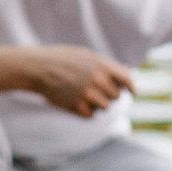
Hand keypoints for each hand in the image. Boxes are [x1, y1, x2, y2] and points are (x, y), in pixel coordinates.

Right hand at [18, 44, 134, 119]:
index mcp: (102, 65)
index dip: (131, 87)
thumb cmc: (62, 59)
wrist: (39, 68)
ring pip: (105, 107)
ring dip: (98, 104)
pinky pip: (92, 115)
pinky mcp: (77, 106)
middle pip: (116, 95)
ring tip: (86, 96)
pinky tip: (78, 103)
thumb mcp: (86, 55)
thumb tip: (126, 72)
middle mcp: (98, 80)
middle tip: (96, 90)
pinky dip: (87, 111)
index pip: (127, 79)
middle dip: (109, 94)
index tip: (132, 92)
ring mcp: (88, 94)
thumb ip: (106, 65)